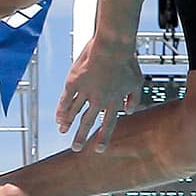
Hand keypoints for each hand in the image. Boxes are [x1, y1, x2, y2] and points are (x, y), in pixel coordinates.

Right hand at [56, 37, 141, 152]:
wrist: (113, 46)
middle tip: (76, 148)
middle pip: (88, 122)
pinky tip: (58, 117)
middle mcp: (98, 100)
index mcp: (114, 101)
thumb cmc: (127, 62)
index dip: (103, 137)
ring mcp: (85, 91)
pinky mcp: (74, 82)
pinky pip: (65, 99)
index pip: (108, 125)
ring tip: (63, 131)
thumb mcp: (137, 82)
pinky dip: (61, 109)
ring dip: (68, 124)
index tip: (98, 149)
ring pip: (74, 112)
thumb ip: (133, 99)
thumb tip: (129, 112)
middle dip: (81, 137)